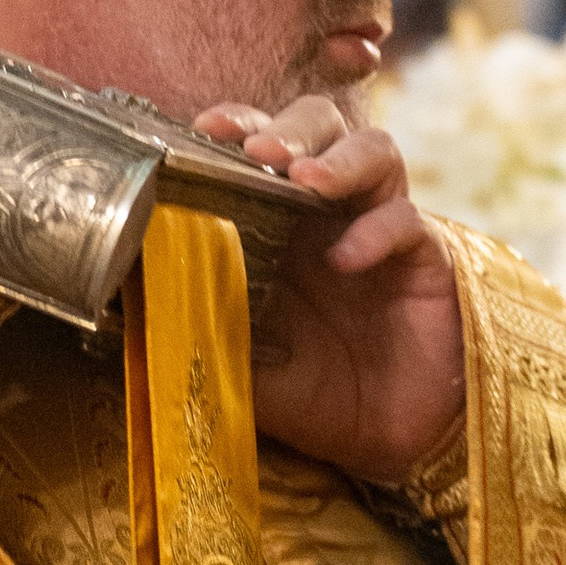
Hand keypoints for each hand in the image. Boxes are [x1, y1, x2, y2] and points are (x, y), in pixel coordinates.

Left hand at [193, 99, 462, 484]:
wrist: (390, 439)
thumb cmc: (316, 394)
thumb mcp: (247, 369)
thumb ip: (206, 335)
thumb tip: (139, 314)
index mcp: (280, 221)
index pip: (259, 146)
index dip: (235, 126)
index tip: (202, 130)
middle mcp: (331, 211)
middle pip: (318, 126)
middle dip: (287, 128)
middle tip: (257, 151)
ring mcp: (381, 226)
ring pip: (374, 150)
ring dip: (337, 157)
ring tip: (306, 180)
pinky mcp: (426, 258)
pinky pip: (408, 221)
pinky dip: (379, 229)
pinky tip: (348, 258)